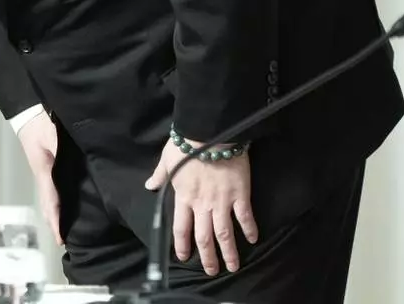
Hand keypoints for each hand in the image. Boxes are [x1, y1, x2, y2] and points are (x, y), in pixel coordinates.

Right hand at [17, 111, 62, 245]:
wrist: (30, 112)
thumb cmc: (41, 123)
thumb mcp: (52, 135)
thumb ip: (59, 149)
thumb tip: (66, 165)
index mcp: (44, 171)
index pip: (51, 201)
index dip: (55, 221)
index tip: (60, 239)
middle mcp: (43, 175)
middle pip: (49, 205)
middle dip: (55, 223)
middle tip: (64, 241)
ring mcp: (45, 172)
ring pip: (51, 198)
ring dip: (56, 214)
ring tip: (65, 229)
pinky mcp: (48, 166)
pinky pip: (54, 189)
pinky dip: (58, 202)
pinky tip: (67, 204)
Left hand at [144, 138, 257, 274]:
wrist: (209, 132)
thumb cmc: (186, 144)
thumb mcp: (167, 159)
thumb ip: (160, 175)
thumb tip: (149, 185)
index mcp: (183, 197)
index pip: (181, 228)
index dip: (182, 245)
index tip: (183, 257)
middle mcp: (202, 204)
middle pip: (204, 237)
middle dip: (207, 257)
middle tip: (212, 271)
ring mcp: (222, 201)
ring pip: (224, 233)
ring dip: (229, 252)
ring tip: (232, 266)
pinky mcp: (240, 194)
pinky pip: (245, 216)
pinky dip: (250, 229)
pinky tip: (254, 239)